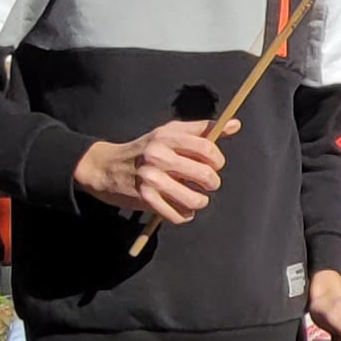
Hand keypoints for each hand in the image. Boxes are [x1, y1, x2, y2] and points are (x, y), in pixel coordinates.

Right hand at [77, 119, 235, 222]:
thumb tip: (235, 125)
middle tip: (206, 184)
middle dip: (212, 183)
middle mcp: (159, 156)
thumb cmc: (144, 149)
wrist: (106, 166)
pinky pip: (178, 215)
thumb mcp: (169, 133)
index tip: (214, 165)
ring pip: (194, 199)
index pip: (207, 149)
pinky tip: (181, 207)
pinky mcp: (145, 199)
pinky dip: (184, 215)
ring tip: (195, 197)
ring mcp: (151, 179)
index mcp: (167, 137)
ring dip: (200, 202)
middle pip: (205, 175)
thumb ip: (202, 129)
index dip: (218, 160)